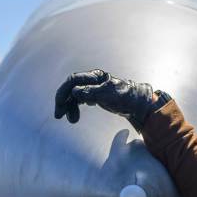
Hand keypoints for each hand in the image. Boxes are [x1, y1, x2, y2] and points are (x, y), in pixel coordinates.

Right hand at [53, 69, 169, 130]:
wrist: (138, 104)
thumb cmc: (125, 97)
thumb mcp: (108, 95)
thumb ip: (91, 93)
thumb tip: (74, 92)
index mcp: (95, 76)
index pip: (73, 81)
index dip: (63, 93)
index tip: (60, 107)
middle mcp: (92, 80)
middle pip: (71, 88)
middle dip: (64, 102)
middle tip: (59, 116)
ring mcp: (93, 88)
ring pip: (74, 95)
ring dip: (70, 107)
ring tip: (72, 120)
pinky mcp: (95, 95)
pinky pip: (80, 99)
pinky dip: (76, 107)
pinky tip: (76, 115)